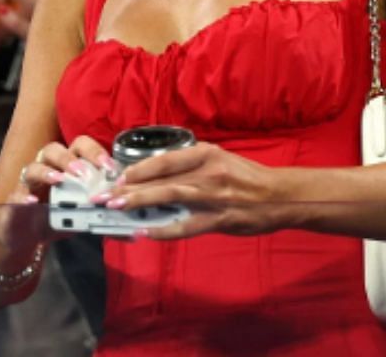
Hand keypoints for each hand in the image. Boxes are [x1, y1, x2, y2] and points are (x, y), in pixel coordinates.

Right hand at [0, 136, 114, 252]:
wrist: (25, 235)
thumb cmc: (57, 219)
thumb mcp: (84, 221)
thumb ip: (107, 222)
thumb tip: (134, 232)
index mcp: (67, 167)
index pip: (79, 147)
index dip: (94, 152)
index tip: (110, 167)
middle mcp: (46, 169)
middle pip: (54, 150)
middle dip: (69, 158)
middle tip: (83, 172)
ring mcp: (28, 184)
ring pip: (33, 167)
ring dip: (46, 172)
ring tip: (59, 180)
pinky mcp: (14, 201)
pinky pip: (16, 195)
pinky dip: (23, 198)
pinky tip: (33, 204)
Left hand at [101, 141, 285, 238]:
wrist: (282, 196)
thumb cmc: (246, 177)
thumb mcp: (218, 160)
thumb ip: (189, 166)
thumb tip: (154, 177)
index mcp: (204, 153)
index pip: (162, 160)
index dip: (136, 170)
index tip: (115, 178)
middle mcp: (207, 171)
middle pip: (160, 179)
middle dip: (128, 188)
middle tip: (103, 196)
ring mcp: (214, 196)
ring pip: (169, 198)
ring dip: (140, 203)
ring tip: (117, 208)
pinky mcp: (221, 219)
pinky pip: (187, 226)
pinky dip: (165, 229)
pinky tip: (146, 233)